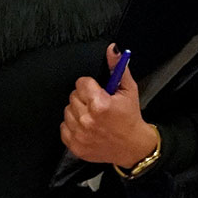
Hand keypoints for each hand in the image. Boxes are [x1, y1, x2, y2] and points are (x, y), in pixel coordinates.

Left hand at [61, 45, 158, 167]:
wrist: (133, 147)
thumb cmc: (130, 118)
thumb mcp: (129, 90)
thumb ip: (118, 68)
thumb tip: (112, 50)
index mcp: (100, 104)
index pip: (81, 83)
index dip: (91, 86)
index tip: (99, 92)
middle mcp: (88, 120)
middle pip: (73, 96)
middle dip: (85, 98)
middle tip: (98, 106)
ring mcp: (80, 134)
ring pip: (67, 111)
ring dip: (79, 112)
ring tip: (93, 117)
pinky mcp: (75, 145)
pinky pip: (64, 127)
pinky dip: (74, 126)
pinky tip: (87, 127)